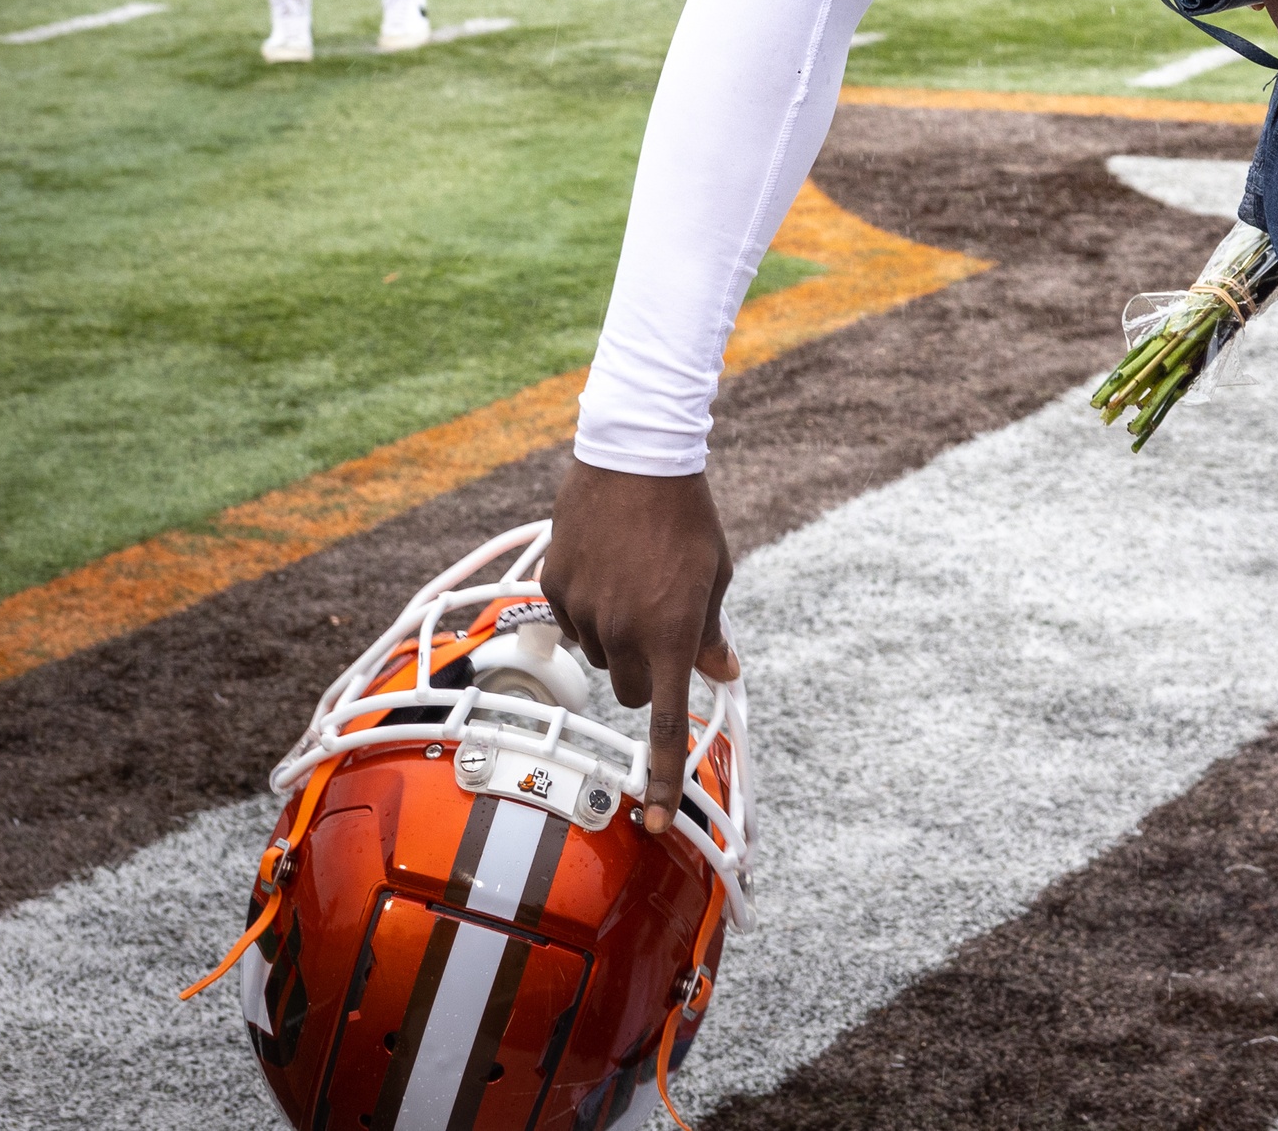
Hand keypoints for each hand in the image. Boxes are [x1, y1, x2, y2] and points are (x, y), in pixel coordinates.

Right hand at [541, 456, 738, 833]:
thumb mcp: (715, 575)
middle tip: (658, 631)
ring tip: (632, 580)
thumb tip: (723, 672)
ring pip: (599, 656)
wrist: (636, 458)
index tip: (653, 820)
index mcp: (672, 631)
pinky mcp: (554, 590)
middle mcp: (624, 630)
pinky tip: (604, 567)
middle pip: (629, 691)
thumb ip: (710, 631)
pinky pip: (571, 623)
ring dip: (614, 637)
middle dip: (643, 673)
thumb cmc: (687, 517)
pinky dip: (587, 609)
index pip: (663, 722)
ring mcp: (584, 611)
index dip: (659, 776)